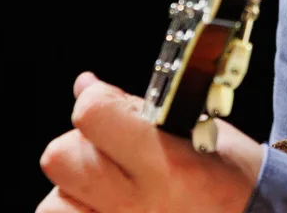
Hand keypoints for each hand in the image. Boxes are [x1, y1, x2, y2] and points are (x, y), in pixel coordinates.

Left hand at [37, 72, 264, 212]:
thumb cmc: (233, 179)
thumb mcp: (202, 129)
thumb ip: (138, 110)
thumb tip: (84, 86)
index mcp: (168, 165)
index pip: (92, 114)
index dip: (98, 100)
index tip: (114, 104)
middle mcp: (140, 205)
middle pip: (60, 158)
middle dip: (80, 146)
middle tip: (111, 150)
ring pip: (53, 203)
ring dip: (74, 190)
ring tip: (109, 187)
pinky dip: (79, 211)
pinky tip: (105, 205)